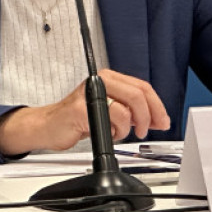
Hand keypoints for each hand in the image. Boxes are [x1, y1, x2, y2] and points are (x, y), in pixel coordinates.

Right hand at [0, 69, 170, 155]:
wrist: (48, 126)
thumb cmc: (77, 118)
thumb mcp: (110, 111)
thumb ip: (131, 111)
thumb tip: (156, 118)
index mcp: (109, 78)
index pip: (142, 87)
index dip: (157, 105)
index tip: (163, 120)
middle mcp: (100, 81)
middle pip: (138, 95)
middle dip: (148, 117)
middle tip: (145, 130)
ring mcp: (89, 93)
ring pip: (126, 108)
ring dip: (126, 128)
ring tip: (118, 133)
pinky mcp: (80, 109)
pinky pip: (109, 120)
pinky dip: (113, 132)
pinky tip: (106, 133)